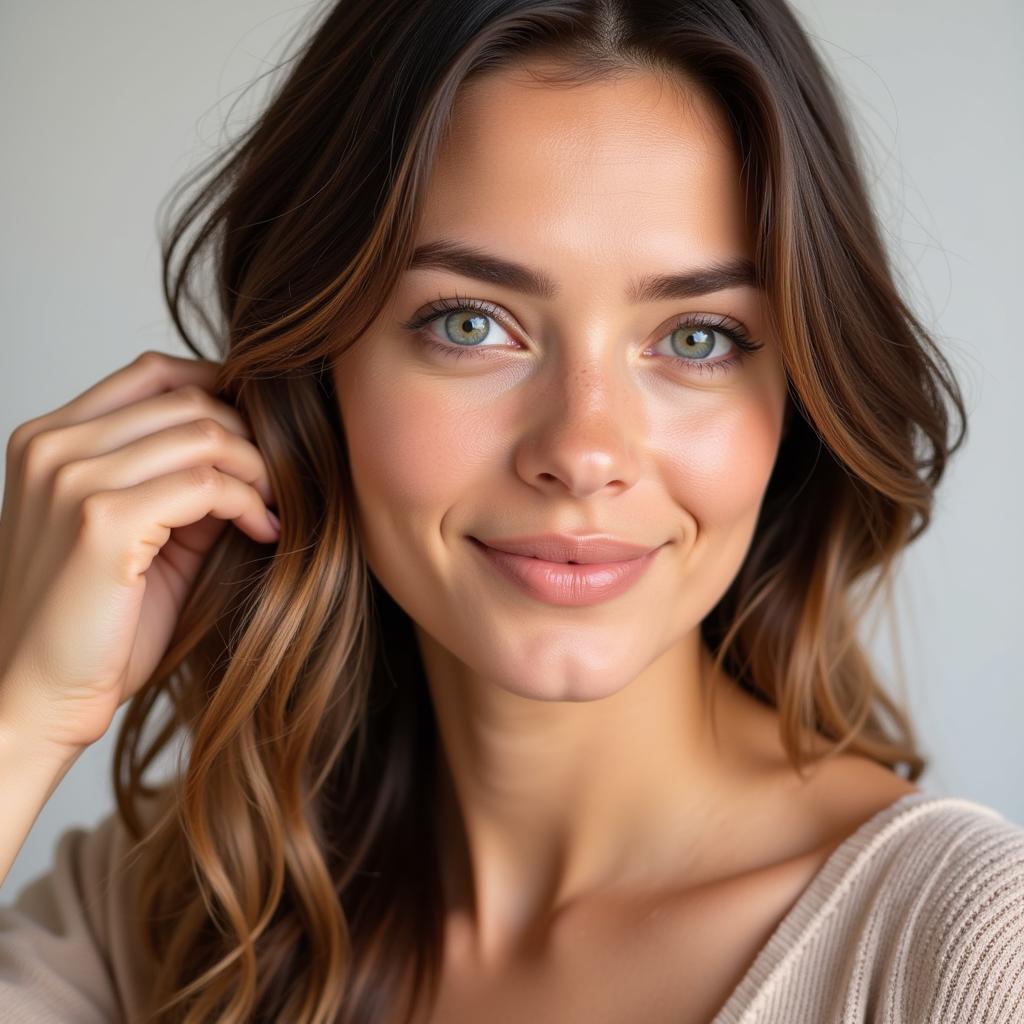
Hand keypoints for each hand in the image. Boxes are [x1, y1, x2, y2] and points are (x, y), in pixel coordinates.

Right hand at [0, 350, 279, 758]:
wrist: (36, 696)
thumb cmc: (93, 622)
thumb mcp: (139, 531)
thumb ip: (180, 481)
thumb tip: (253, 446)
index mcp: (50, 439)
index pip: (151, 371)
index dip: (221, 389)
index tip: (262, 431)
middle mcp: (53, 447)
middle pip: (186, 399)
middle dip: (250, 436)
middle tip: (280, 481)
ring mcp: (72, 479)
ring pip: (203, 434)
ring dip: (258, 469)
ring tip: (273, 508)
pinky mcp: (103, 521)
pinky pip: (207, 483)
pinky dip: (249, 502)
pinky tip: (265, 531)